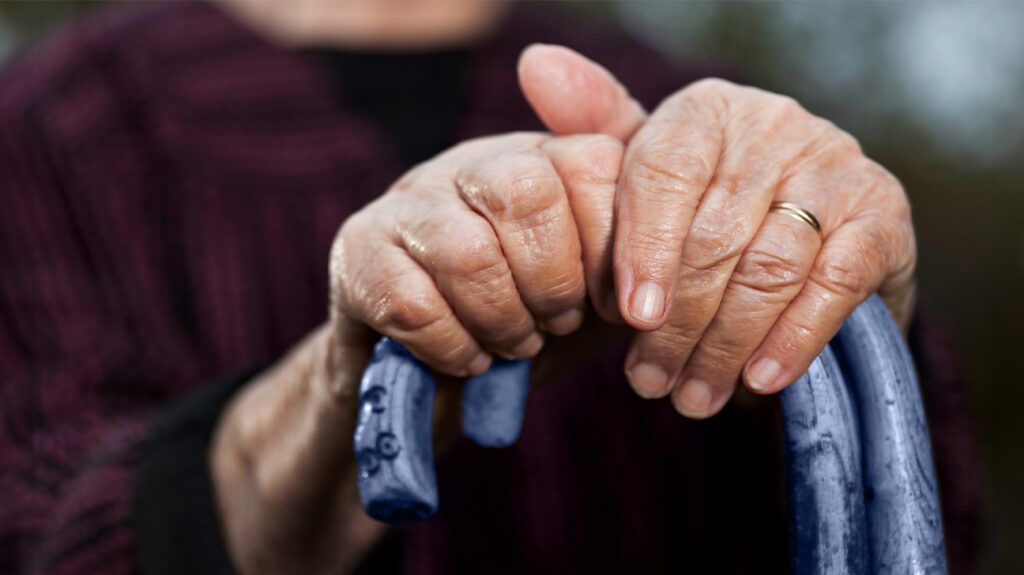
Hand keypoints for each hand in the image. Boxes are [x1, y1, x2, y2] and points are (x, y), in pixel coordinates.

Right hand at [209, 131, 623, 573]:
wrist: (438, 384)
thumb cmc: (530, 324)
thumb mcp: (602, 288)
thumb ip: (638, 248)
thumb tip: (664, 243)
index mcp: (541, 157)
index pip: (591, 163)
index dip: (612, 247)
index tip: (612, 304)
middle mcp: (473, 162)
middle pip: (525, 192)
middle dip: (553, 281)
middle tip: (555, 323)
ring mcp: (408, 199)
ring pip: (466, 251)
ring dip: (501, 320)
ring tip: (512, 345)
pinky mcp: (357, 249)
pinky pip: (412, 303)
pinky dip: (453, 348)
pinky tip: (466, 359)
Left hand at [520, 45, 916, 417]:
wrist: (809, 237)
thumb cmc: (705, 210)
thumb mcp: (647, 175)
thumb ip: (596, 131)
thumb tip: (535, 64)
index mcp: (706, 111)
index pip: (665, 172)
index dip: (644, 250)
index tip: (628, 317)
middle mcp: (775, 125)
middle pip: (714, 233)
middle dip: (678, 323)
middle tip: (650, 382)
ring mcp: (836, 165)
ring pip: (768, 266)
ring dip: (725, 344)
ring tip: (692, 395)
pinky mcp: (883, 215)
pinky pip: (833, 283)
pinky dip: (794, 338)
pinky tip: (759, 381)